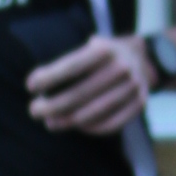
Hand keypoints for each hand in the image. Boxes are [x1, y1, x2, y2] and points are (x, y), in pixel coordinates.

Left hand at [28, 33, 153, 135]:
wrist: (145, 59)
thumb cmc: (106, 55)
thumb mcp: (91, 46)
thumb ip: (71, 63)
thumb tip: (42, 85)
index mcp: (104, 50)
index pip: (72, 66)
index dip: (50, 77)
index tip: (30, 86)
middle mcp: (121, 68)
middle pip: (81, 93)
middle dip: (53, 105)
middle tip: (34, 110)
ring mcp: (133, 88)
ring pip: (95, 111)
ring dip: (68, 121)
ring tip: (50, 123)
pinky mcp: (140, 104)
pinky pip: (113, 123)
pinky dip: (92, 128)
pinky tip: (76, 128)